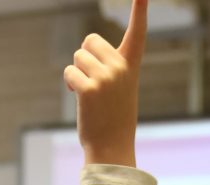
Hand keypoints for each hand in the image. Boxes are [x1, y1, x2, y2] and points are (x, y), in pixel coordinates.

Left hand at [64, 0, 146, 166]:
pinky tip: (81, 100)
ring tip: (89, 95)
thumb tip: (83, 56)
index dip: (140, 10)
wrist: (112, 147)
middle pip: (90, 40)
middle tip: (94, 83)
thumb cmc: (113, 117)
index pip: (138, 33)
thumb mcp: (119, 87)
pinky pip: (69, 72)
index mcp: (130, 65)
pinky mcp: (89, 88)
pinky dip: (70, 84)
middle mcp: (120, 68)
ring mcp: (106, 78)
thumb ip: (109, 66)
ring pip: (77, 57)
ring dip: (77, 73)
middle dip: (85, 57)